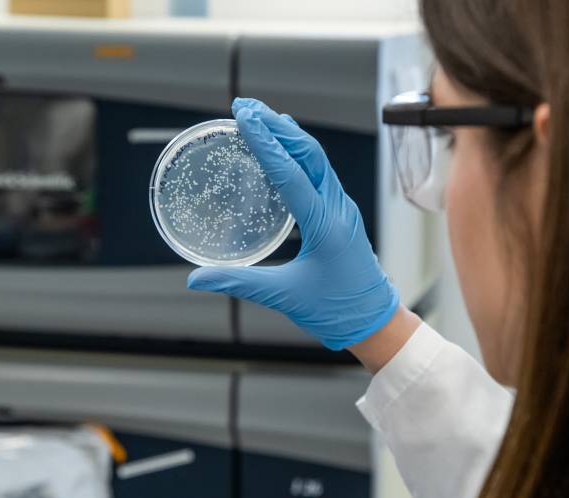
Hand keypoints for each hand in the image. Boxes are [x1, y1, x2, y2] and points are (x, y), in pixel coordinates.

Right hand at [187, 98, 400, 350]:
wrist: (373, 321)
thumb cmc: (334, 311)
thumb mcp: (284, 297)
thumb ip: (239, 282)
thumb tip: (195, 279)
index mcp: (325, 225)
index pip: (292, 173)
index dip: (266, 143)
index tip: (245, 117)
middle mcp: (338, 208)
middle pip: (309, 153)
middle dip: (276, 126)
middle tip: (245, 106)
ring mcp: (343, 208)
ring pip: (318, 159)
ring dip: (289, 135)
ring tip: (261, 116)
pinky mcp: (342, 213)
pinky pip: (322, 172)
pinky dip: (300, 154)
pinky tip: (284, 149)